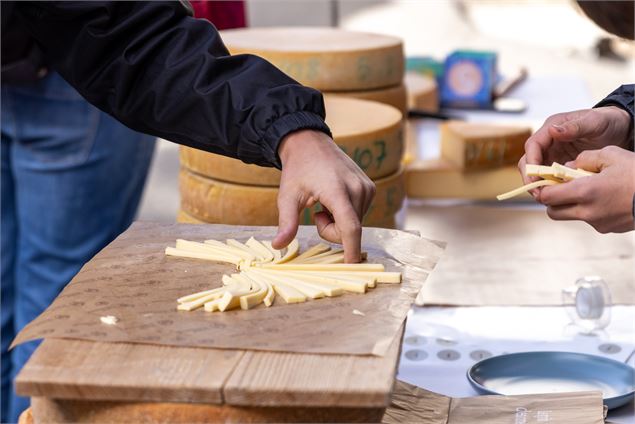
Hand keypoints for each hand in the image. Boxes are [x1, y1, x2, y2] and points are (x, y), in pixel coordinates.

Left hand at [271, 130, 375, 261]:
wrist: (310, 143)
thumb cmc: (297, 170)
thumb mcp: (287, 197)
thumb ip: (286, 223)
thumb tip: (277, 246)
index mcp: (338, 191)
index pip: (351, 227)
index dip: (351, 249)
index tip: (351, 266)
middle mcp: (357, 189)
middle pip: (350, 230)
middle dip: (332, 231)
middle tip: (316, 213)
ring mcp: (366, 188)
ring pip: (355, 224)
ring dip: (338, 222)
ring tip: (325, 202)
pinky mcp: (370, 188)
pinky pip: (360, 214)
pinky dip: (346, 214)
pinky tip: (335, 198)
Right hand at [518, 106, 631, 195]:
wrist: (620, 130)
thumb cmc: (608, 122)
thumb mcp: (594, 122)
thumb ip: (575, 126)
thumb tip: (552, 131)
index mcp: (552, 127)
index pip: (532, 145)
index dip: (531, 162)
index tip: (534, 177)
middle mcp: (548, 141)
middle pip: (528, 160)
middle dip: (530, 177)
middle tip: (538, 192)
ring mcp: (553, 154)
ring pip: (535, 171)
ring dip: (537, 184)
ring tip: (545, 197)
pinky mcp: (559, 165)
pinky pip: (548, 178)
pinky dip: (550, 187)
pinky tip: (557, 195)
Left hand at [539, 146, 634, 232]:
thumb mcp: (612, 155)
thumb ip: (584, 159)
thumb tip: (568, 167)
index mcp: (585, 192)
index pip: (547, 197)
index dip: (543, 189)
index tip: (545, 181)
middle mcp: (587, 212)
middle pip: (553, 212)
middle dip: (552, 200)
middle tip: (561, 187)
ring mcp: (598, 223)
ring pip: (570, 217)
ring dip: (571, 205)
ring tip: (586, 190)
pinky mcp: (608, 229)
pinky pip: (589, 220)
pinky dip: (589, 210)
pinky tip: (604, 198)